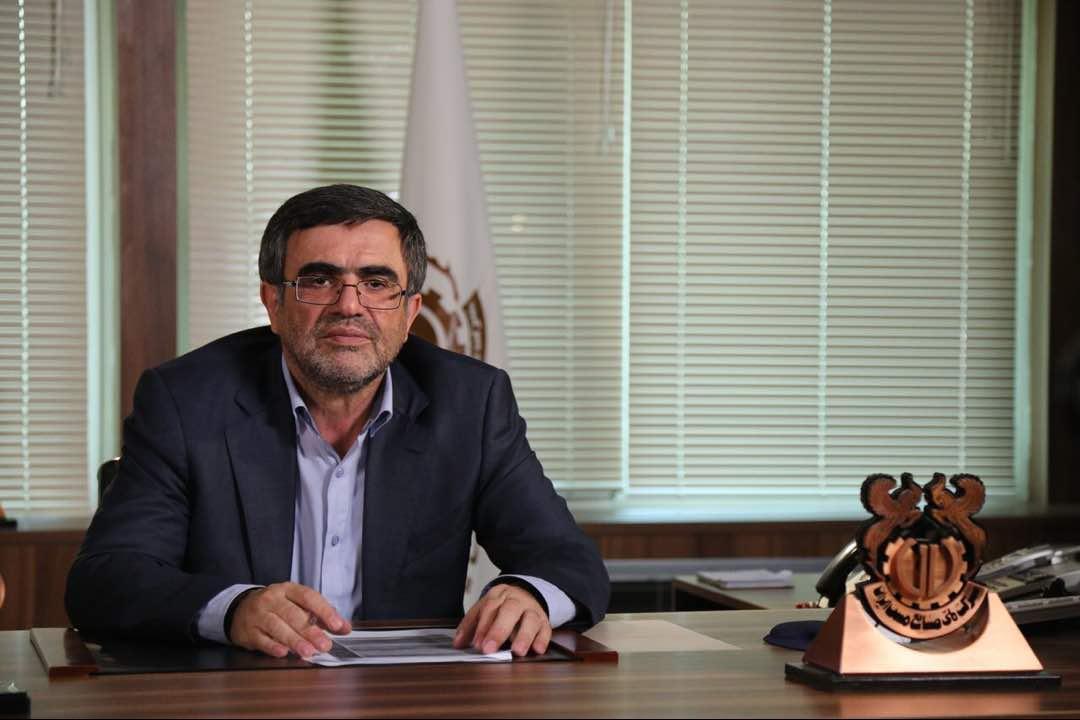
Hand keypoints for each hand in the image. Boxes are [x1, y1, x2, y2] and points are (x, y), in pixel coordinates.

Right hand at [229, 582, 349, 657]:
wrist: (240, 609)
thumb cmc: (276, 607)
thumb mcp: (296, 604)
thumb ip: (320, 616)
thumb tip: (344, 628)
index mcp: (288, 589)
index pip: (309, 597)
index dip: (324, 611)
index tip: (338, 625)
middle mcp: (272, 599)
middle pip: (293, 614)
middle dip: (310, 631)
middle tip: (325, 645)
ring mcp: (258, 615)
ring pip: (277, 627)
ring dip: (294, 640)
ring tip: (308, 651)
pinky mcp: (248, 631)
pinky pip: (261, 640)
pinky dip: (273, 647)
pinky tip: (284, 653)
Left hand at [453, 583, 550, 656]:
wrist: (527, 594)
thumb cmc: (502, 606)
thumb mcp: (485, 610)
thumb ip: (470, 625)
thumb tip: (458, 643)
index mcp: (499, 595)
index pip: (490, 608)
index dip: (482, 627)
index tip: (477, 644)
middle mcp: (517, 600)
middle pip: (509, 611)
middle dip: (498, 631)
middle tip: (489, 649)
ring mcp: (532, 610)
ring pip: (530, 619)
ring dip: (523, 636)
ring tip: (517, 651)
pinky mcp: (544, 622)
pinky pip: (546, 629)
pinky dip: (542, 639)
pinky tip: (537, 649)